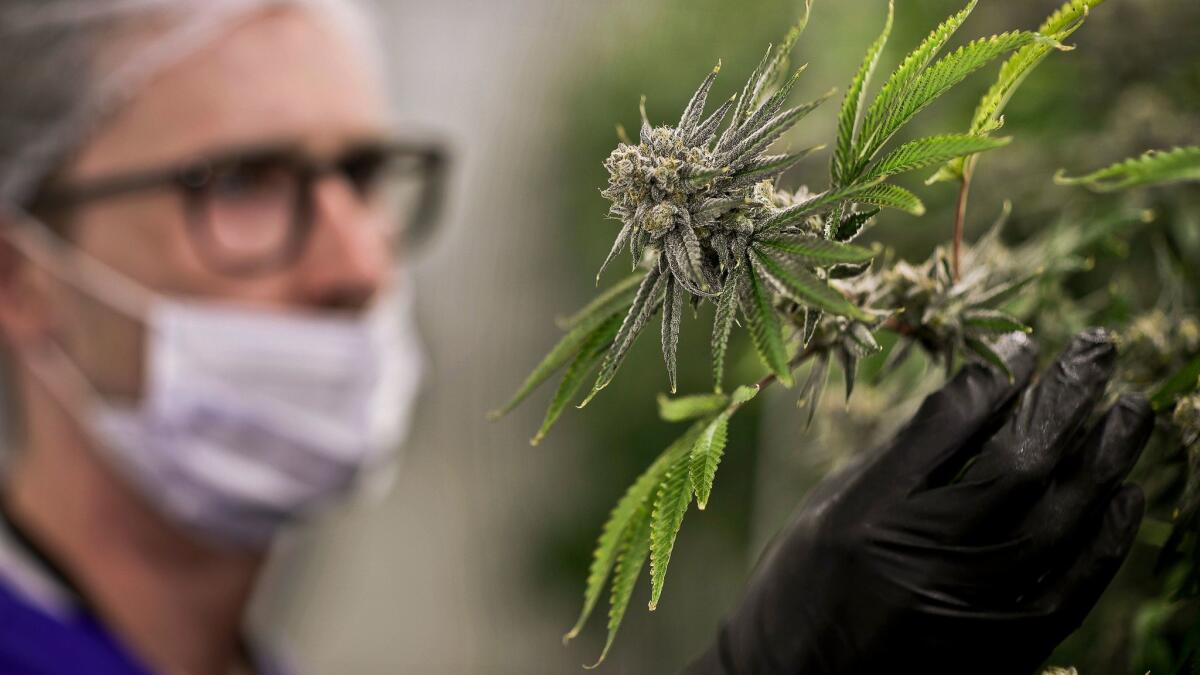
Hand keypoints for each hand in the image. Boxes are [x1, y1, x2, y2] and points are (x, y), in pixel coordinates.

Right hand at [685, 328, 1153, 674]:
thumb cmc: (798, 588)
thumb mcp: (827, 509)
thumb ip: (899, 461)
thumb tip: (976, 403)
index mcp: (864, 514)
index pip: (950, 424)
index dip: (997, 376)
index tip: (1022, 345)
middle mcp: (920, 560)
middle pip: (1018, 465)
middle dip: (1066, 398)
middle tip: (1098, 349)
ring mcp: (964, 612)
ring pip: (1058, 523)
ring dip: (1104, 460)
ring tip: (1130, 411)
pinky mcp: (994, 654)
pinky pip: (1069, 591)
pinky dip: (1105, 539)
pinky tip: (1128, 493)